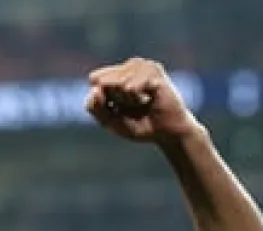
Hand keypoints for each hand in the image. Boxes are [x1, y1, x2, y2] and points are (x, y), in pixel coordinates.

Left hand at [85, 58, 202, 144]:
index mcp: (119, 71)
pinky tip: (149, 99)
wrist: (168, 133)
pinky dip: (135, 100)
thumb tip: (95, 89)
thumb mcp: (110, 121)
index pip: (94, 78)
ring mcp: (143, 64)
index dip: (102, 99)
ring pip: (117, 84)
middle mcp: (131, 64)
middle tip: (133, 106)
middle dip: (114, 101)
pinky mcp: (154, 70)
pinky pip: (129, 88)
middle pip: (102, 81)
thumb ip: (95, 108)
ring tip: (142, 103)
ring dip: (127, 101)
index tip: (119, 107)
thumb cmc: (141, 125)